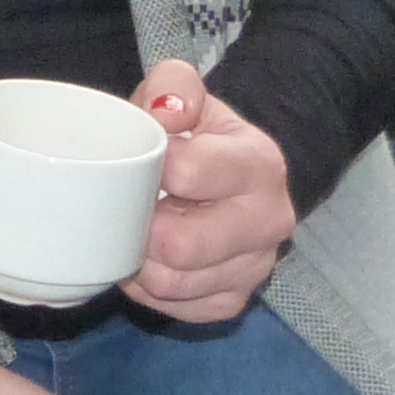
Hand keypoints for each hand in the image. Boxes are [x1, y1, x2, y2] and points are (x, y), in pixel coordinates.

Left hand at [124, 60, 293, 324]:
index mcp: (259, 163)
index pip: (189, 172)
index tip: (134, 164)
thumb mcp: (185, 95)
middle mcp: (269, 220)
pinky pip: (175, 309)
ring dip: (139, 262)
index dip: (147, 169)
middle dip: (141, 229)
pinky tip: (148, 259)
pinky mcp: (233, 301)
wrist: (228, 175)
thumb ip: (174, 86)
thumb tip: (166, 111)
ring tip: (132, 233)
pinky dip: (148, 289)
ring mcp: (255, 267)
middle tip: (125, 209)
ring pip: (172, 284)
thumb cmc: (194, 135)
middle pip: (183, 246)